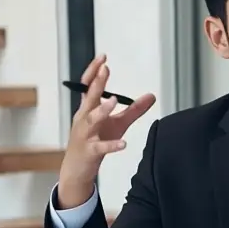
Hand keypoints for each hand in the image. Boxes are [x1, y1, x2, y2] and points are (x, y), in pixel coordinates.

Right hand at [57, 55, 155, 208]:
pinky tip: (123, 143)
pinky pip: (100, 147)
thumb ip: (134, 110)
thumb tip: (152, 96)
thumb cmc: (94, 142)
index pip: (88, 86)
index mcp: (88, 109)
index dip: (94, 71)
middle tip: (104, 69)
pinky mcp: (89, 151)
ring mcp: (85, 135)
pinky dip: (111, 145)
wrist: (77, 169)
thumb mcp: (117, 124)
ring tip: (114, 101)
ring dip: (102, 110)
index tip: (103, 58)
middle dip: (96, 83)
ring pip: (91, 120)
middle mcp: (83, 119)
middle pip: (89, 98)